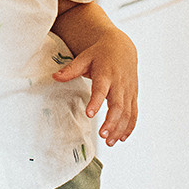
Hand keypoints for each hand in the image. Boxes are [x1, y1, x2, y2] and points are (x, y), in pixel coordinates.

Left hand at [55, 28, 139, 145]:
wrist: (122, 47)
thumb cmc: (100, 53)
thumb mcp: (84, 57)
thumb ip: (70, 69)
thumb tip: (54, 77)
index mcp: (106, 74)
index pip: (101, 89)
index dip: (96, 102)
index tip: (90, 114)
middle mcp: (119, 83)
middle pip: (118, 105)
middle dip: (112, 122)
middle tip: (102, 135)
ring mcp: (128, 90)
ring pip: (128, 112)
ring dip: (120, 128)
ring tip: (109, 142)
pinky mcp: (133, 95)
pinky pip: (134, 113)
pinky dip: (130, 126)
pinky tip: (121, 138)